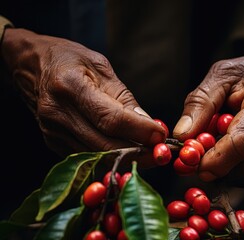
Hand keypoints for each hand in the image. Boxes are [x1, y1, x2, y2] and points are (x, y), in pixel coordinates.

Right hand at [1, 28, 165, 163]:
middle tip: (160, 152)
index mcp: (70, 86)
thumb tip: (148, 123)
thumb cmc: (69, 59)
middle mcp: (57, 113)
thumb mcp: (100, 66)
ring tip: (149, 153)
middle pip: (104, 144)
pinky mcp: (53, 142)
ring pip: (97, 155)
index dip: (139, 130)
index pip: (110, 118)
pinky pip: (87, 156)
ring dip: (126, 158)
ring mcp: (52, 131)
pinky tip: (127, 151)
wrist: (30, 65)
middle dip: (137, 152)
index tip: (161, 135)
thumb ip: (123, 97)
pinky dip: (110, 157)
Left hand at [173, 27, 243, 186]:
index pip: (242, 142)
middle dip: (218, 169)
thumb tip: (181, 136)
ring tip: (215, 149)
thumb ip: (199, 104)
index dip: (215, 159)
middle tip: (197, 159)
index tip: (192, 163)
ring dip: (227, 171)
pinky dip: (239, 169)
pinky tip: (232, 151)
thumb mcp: (220, 75)